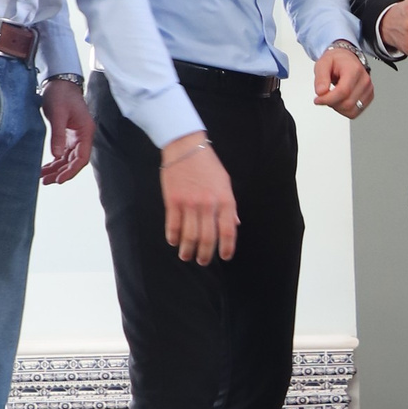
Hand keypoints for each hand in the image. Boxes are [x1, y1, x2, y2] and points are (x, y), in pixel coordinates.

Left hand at [39, 80, 94, 185]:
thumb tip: (57, 155)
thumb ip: (58, 135)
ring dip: (57, 169)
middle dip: (62, 172)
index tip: (59, 179)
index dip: (71, 171)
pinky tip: (46, 167)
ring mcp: (76, 136)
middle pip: (75, 161)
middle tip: (47, 181)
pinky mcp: (68, 135)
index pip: (81, 158)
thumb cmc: (61, 94)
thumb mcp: (58, 114)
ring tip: (43, 178)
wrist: (60, 82)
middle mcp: (83, 136)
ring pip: (68, 158)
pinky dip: (55, 161)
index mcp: (86, 131)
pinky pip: (63, 152)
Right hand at [160, 134, 237, 264]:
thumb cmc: (208, 165)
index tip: (225, 256)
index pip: (228, 230)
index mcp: (224, 199)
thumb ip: (230, 206)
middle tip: (203, 261)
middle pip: (208, 238)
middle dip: (206, 255)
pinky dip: (173, 237)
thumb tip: (235, 225)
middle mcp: (208, 204)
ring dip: (188, 250)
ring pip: (190, 236)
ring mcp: (189, 203)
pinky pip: (173, 226)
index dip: (227, 247)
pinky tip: (174, 241)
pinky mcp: (173, 201)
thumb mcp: (225, 182)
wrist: (185, 147)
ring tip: (187, 256)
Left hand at [314, 42, 372, 118]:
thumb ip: (321, 78)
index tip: (318, 99)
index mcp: (354, 69)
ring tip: (332, 97)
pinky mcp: (368, 97)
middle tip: (324, 96)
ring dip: (338, 108)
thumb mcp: (323, 63)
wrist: (347, 59)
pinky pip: (355, 112)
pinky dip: (344, 110)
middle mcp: (364, 80)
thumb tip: (321, 92)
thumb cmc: (336, 61)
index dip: (328, 99)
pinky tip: (340, 100)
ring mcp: (368, 89)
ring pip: (351, 110)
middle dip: (331, 103)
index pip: (343, 91)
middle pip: (347, 103)